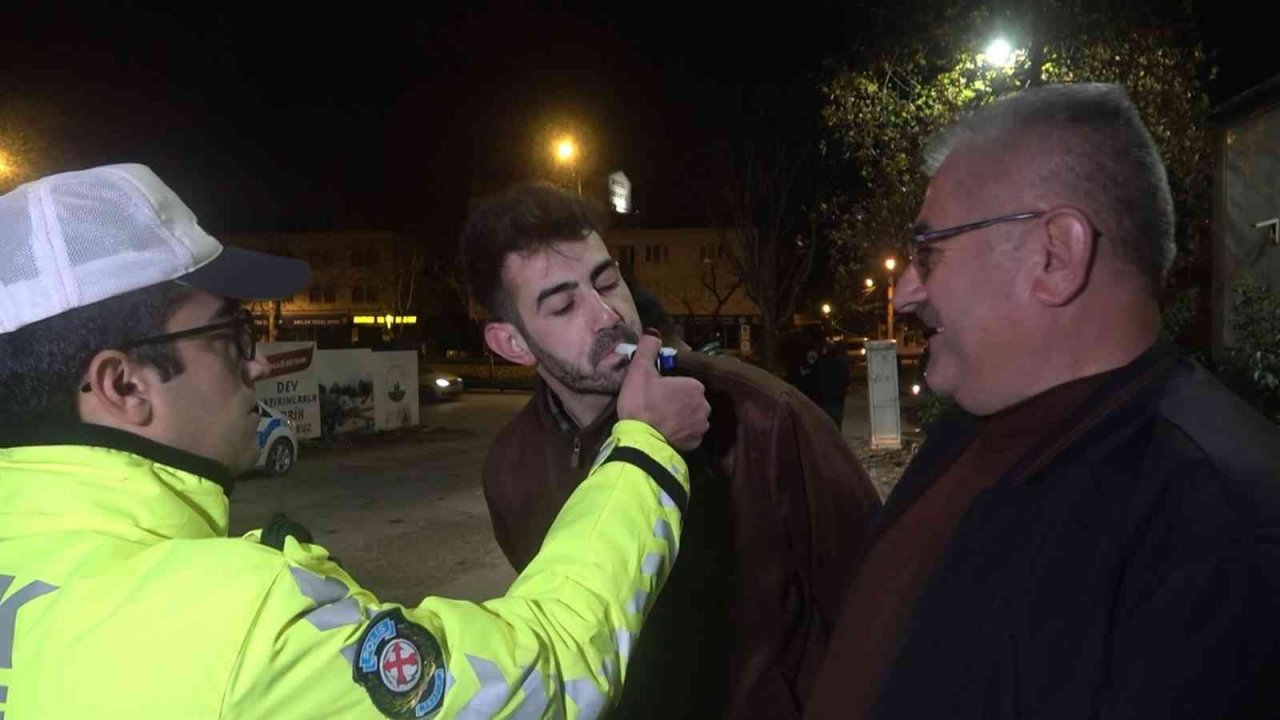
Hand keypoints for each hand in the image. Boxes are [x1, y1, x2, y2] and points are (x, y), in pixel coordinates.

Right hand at [617, 333, 709, 450]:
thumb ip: (648, 348)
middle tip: (655, 407)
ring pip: (690, 417)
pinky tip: (665, 433)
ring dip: (679, 418)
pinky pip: (688, 434)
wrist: (641, 441)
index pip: (684, 382)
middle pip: (689, 399)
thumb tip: (653, 333)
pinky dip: (680, 433)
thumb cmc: (641, 403)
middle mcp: (704, 405)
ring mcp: (701, 427)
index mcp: (695, 386)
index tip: (655, 392)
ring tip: (659, 421)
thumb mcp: (640, 370)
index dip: (669, 386)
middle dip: (676, 402)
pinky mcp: (695, 444)